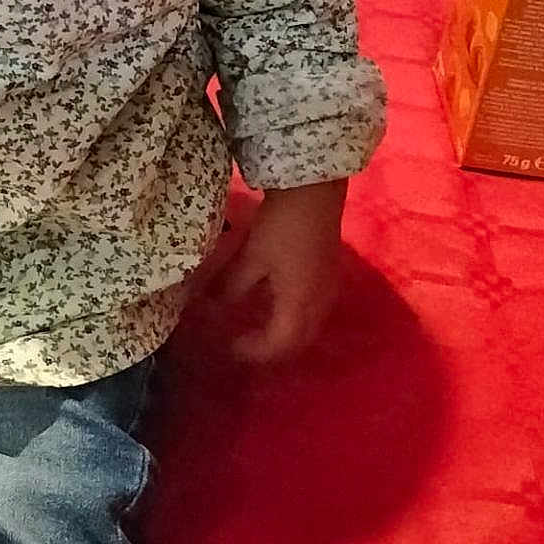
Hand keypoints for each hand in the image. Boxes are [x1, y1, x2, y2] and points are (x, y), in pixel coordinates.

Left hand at [208, 179, 346, 362]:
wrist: (314, 192)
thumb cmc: (281, 226)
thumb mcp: (252, 257)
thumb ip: (233, 285)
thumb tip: (213, 305)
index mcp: (300, 304)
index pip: (279, 343)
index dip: (256, 350)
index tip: (232, 348)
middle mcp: (320, 303)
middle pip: (299, 340)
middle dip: (273, 348)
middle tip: (246, 344)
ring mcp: (329, 287)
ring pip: (309, 326)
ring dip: (286, 333)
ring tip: (259, 328)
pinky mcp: (330, 273)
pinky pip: (314, 309)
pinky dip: (295, 316)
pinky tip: (277, 302)